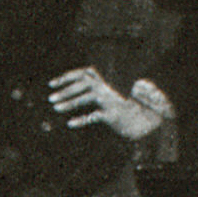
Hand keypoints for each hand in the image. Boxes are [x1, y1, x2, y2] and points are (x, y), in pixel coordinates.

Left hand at [48, 66, 164, 140]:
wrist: (146, 120)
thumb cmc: (122, 107)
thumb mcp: (108, 95)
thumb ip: (92, 89)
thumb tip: (67, 91)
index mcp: (107, 80)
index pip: (85, 72)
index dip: (67, 77)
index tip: (51, 84)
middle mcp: (110, 87)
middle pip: (85, 83)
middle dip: (66, 90)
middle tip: (50, 98)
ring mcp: (113, 100)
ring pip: (89, 97)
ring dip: (71, 102)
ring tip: (56, 108)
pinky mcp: (115, 114)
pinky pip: (95, 116)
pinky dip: (82, 120)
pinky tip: (70, 123)